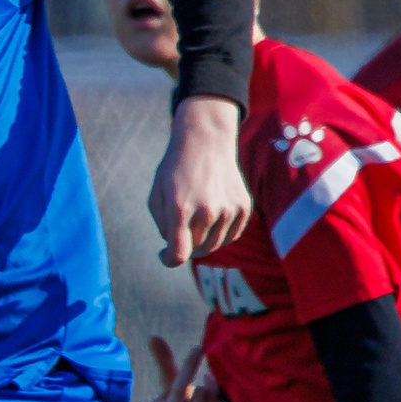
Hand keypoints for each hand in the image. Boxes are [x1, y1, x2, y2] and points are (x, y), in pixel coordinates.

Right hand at [135, 335, 228, 401]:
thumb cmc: (182, 400)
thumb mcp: (171, 383)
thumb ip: (163, 362)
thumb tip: (152, 336)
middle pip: (181, 388)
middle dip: (189, 368)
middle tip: (196, 350)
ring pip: (202, 393)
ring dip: (206, 386)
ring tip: (203, 393)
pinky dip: (216, 393)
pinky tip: (214, 399)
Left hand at [148, 96, 250, 267]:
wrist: (206, 142)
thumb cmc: (175, 170)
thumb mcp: (156, 195)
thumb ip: (162, 226)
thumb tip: (175, 249)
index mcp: (180, 209)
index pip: (178, 255)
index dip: (168, 260)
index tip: (164, 254)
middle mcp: (207, 212)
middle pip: (195, 250)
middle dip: (184, 244)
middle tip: (180, 228)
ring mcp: (228, 210)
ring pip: (213, 245)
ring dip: (202, 239)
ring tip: (195, 219)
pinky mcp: (243, 208)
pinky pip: (231, 235)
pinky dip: (220, 233)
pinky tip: (212, 217)